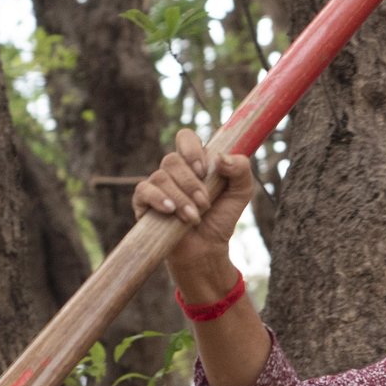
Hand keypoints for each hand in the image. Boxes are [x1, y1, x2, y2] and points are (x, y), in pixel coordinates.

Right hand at [134, 128, 257, 277]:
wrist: (206, 248)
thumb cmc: (221, 218)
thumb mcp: (242, 193)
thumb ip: (241, 169)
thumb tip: (220, 158)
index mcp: (195, 161)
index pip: (186, 138)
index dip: (191, 149)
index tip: (203, 170)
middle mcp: (174, 170)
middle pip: (173, 160)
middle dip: (191, 184)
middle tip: (205, 204)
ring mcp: (157, 185)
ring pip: (161, 176)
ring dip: (180, 198)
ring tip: (193, 217)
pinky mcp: (143, 202)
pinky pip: (143, 190)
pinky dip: (158, 198)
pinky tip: (170, 210)